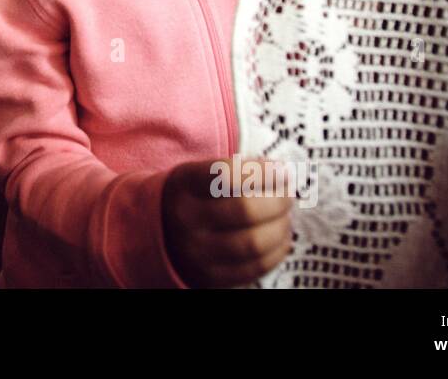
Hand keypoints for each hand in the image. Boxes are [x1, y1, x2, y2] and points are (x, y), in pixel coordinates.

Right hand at [161, 156, 295, 286]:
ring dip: (281, 228)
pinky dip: (277, 252)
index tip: (281, 170)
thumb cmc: (193, 197)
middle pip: (246, 209)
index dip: (263, 171)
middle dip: (279, 200)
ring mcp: (196, 251)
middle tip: (288, 196)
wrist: (159, 235)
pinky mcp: (210, 277)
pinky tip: (280, 239)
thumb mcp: (199, 175)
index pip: (227, 174)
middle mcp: (186, 218)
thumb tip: (283, 175)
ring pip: (254, 243)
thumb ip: (237, 171)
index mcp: (184, 184)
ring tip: (284, 218)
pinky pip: (254, 268)